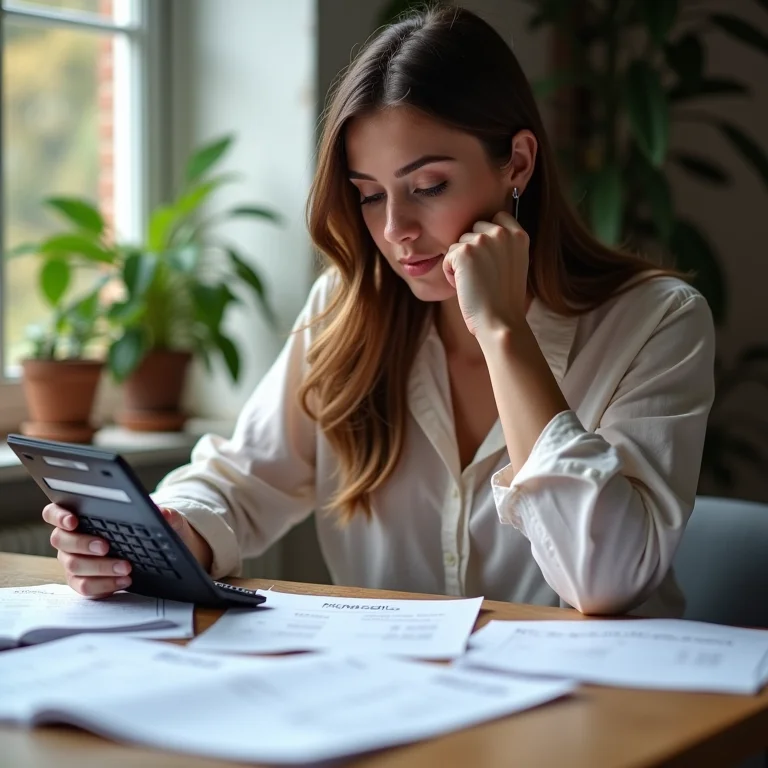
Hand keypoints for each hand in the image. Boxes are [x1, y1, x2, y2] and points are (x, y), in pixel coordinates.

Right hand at [42, 504, 212, 596]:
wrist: (158, 555)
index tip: (74, 520)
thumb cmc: (150, 530)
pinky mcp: (83, 582)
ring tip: (126, 567)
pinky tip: (125, 581)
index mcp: (80, 516)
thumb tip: (162, 512)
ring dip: (100, 566)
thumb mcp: (164, 520)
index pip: (54, 512)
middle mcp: (70, 539)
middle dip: (83, 542)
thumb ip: (165, 514)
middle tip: (105, 546)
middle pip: (61, 540)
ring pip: (73, 565)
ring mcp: (74, 562)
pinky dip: (105, 584)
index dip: (59, 515)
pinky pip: (85, 586)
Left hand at [442, 210, 529, 335]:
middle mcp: (503, 232)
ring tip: (475, 284)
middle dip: (471, 250)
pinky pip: (448, 257)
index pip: (497, 217)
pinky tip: (466, 287)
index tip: (488, 259)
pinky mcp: (465, 251)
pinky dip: (451, 274)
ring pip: (459, 243)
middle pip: (474, 229)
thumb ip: (503, 245)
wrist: (500, 321)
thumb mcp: (514, 264)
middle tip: (482, 276)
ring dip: (460, 263)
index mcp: (519, 235)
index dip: (487, 236)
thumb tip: (481, 233)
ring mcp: (483, 240)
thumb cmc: (504, 300)